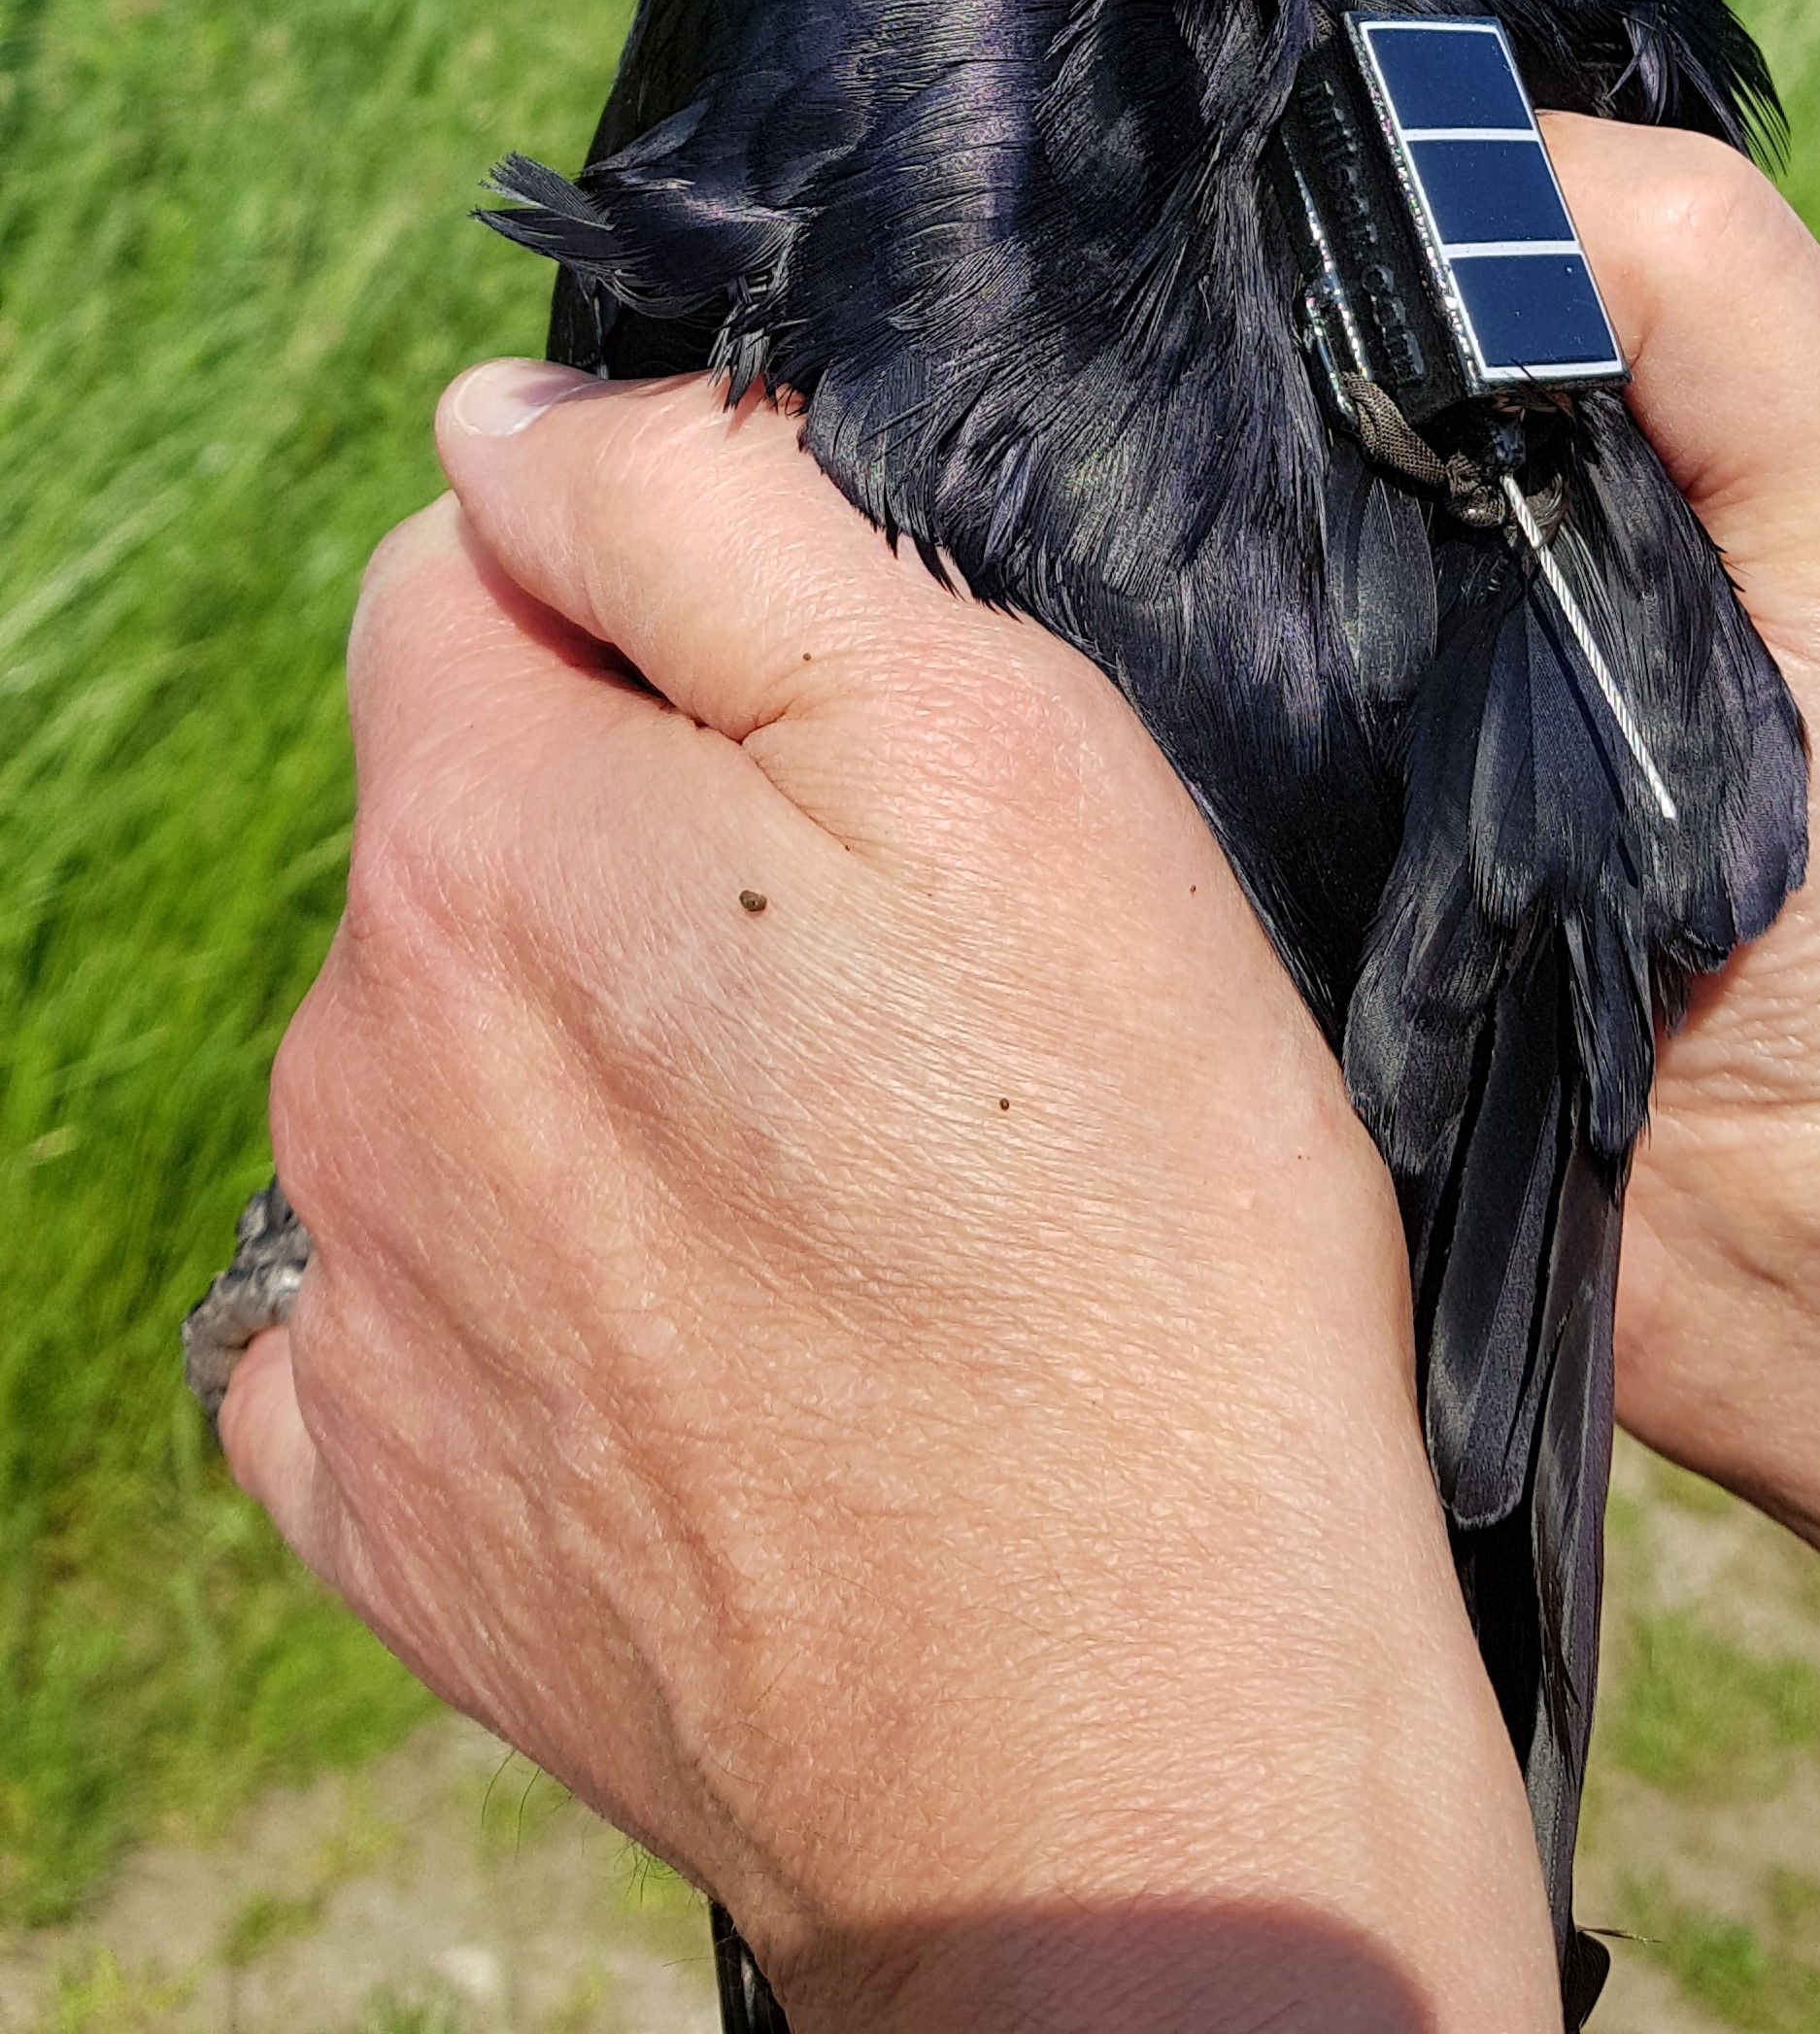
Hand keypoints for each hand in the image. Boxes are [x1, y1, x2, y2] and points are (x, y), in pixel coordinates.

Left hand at [221, 371, 1559, 2033]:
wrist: (1130, 1731)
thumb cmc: (1123, 1218)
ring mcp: (356, 1298)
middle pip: (463, 816)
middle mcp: (358, 1055)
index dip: (656, 602)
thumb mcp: (995, 747)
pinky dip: (532, 1284)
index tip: (830, 739)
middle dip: (633, 829)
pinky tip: (718, 1342)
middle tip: (895, 976)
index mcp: (481, 835)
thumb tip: (501, 422)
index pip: (463, 564)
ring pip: (451, 1049)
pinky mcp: (384, 1503)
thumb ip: (705, 521)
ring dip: (596, 1052)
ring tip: (849, 1181)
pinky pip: (410, 1301)